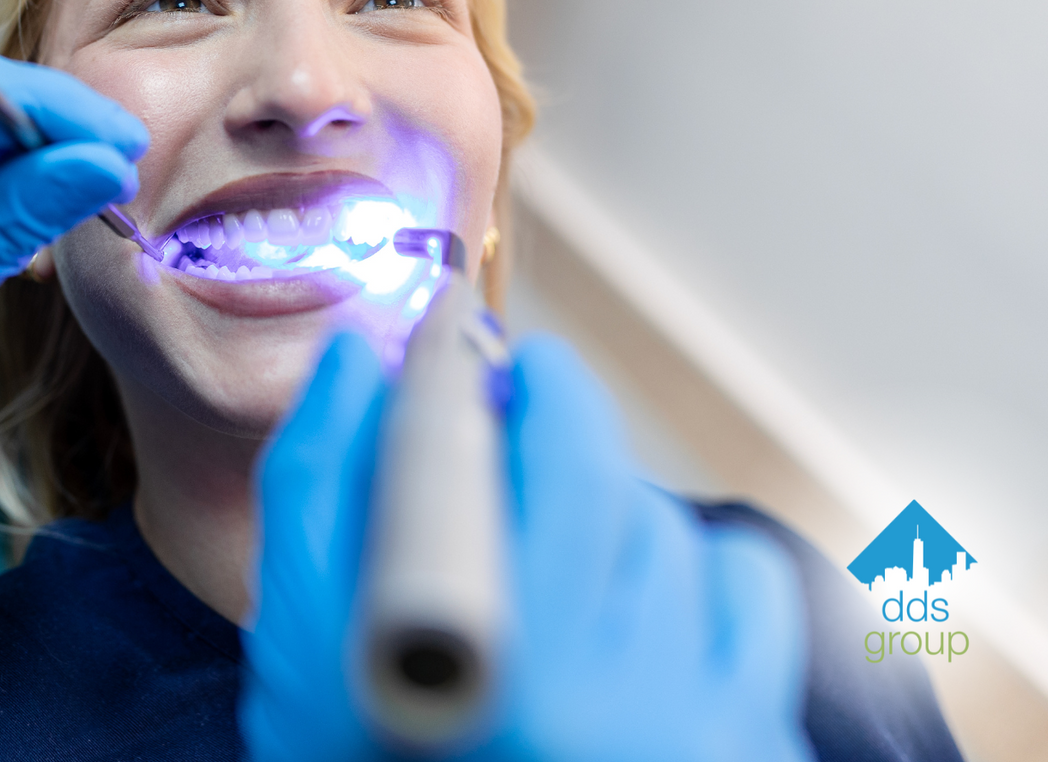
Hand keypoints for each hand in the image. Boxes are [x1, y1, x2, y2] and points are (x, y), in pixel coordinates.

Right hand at [242, 333, 811, 760]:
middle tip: (515, 388)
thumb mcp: (298, 665)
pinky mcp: (749, 745)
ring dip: (605, 506)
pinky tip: (636, 614)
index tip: (451, 327)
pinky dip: (696, 572)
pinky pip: (746, 591)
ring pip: (662, 526)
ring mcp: (685, 729)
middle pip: (588, 470)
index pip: (476, 461)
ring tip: (552, 561)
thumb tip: (361, 361)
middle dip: (550, 406)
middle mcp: (594, 705)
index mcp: (475, 677)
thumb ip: (316, 499)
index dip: (460, 369)